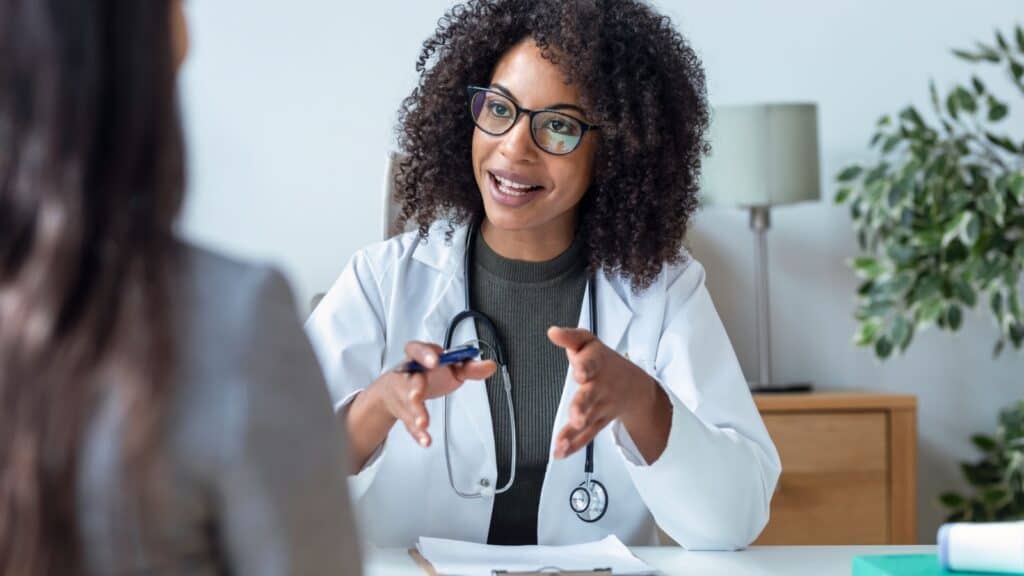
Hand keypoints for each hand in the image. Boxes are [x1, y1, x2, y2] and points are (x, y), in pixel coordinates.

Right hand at [370, 341, 495, 448]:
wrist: (399, 389)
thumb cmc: (427, 375)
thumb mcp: (449, 368)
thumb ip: (469, 367)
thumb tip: (490, 366)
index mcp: (420, 358)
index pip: (417, 350)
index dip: (425, 354)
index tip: (435, 361)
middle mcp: (409, 374)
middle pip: (410, 380)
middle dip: (414, 388)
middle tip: (417, 395)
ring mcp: (403, 394)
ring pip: (408, 403)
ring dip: (416, 413)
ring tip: (423, 423)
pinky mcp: (403, 412)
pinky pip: (408, 423)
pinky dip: (418, 433)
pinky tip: (425, 439)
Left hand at [547, 327, 664, 459]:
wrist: (635, 386)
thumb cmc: (604, 362)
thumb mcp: (589, 342)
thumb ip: (570, 337)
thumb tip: (553, 332)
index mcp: (597, 363)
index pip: (591, 363)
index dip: (585, 367)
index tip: (579, 372)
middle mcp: (600, 387)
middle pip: (590, 397)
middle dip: (582, 406)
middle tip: (577, 417)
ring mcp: (600, 407)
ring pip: (588, 420)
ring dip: (574, 432)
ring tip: (561, 442)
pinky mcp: (598, 422)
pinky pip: (587, 435)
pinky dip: (574, 445)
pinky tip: (560, 451)